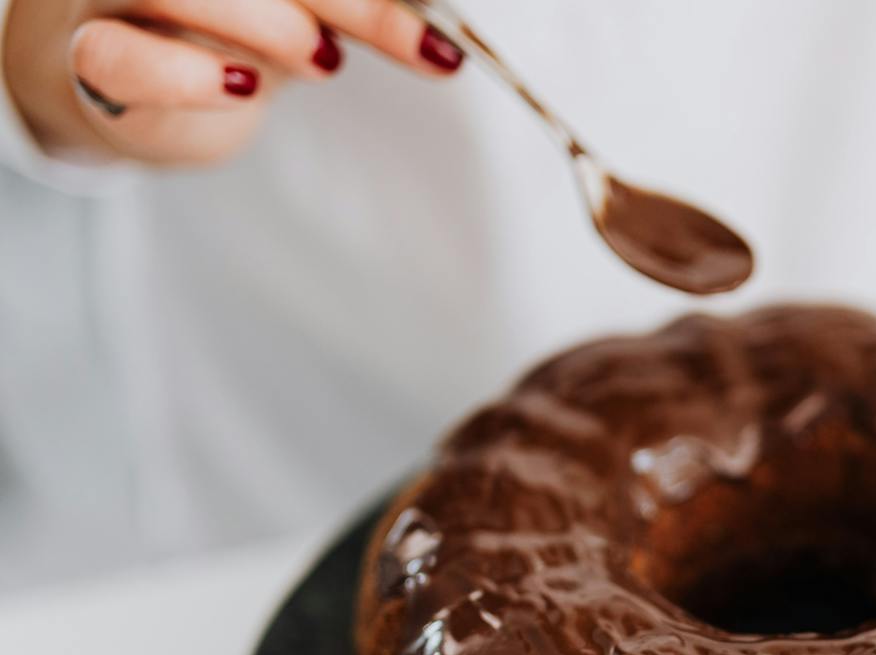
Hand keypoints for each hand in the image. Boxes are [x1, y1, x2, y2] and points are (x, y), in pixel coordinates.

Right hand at [3, 0, 466, 166]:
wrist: (130, 86)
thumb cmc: (227, 28)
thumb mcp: (308, 6)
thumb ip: (357, 6)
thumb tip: (442, 33)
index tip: (429, 25)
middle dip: (345, 1)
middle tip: (408, 40)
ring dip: (269, 24)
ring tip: (326, 59)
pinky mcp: (95, 59)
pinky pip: (122, 58)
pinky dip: (187, 74)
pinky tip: (241, 86)